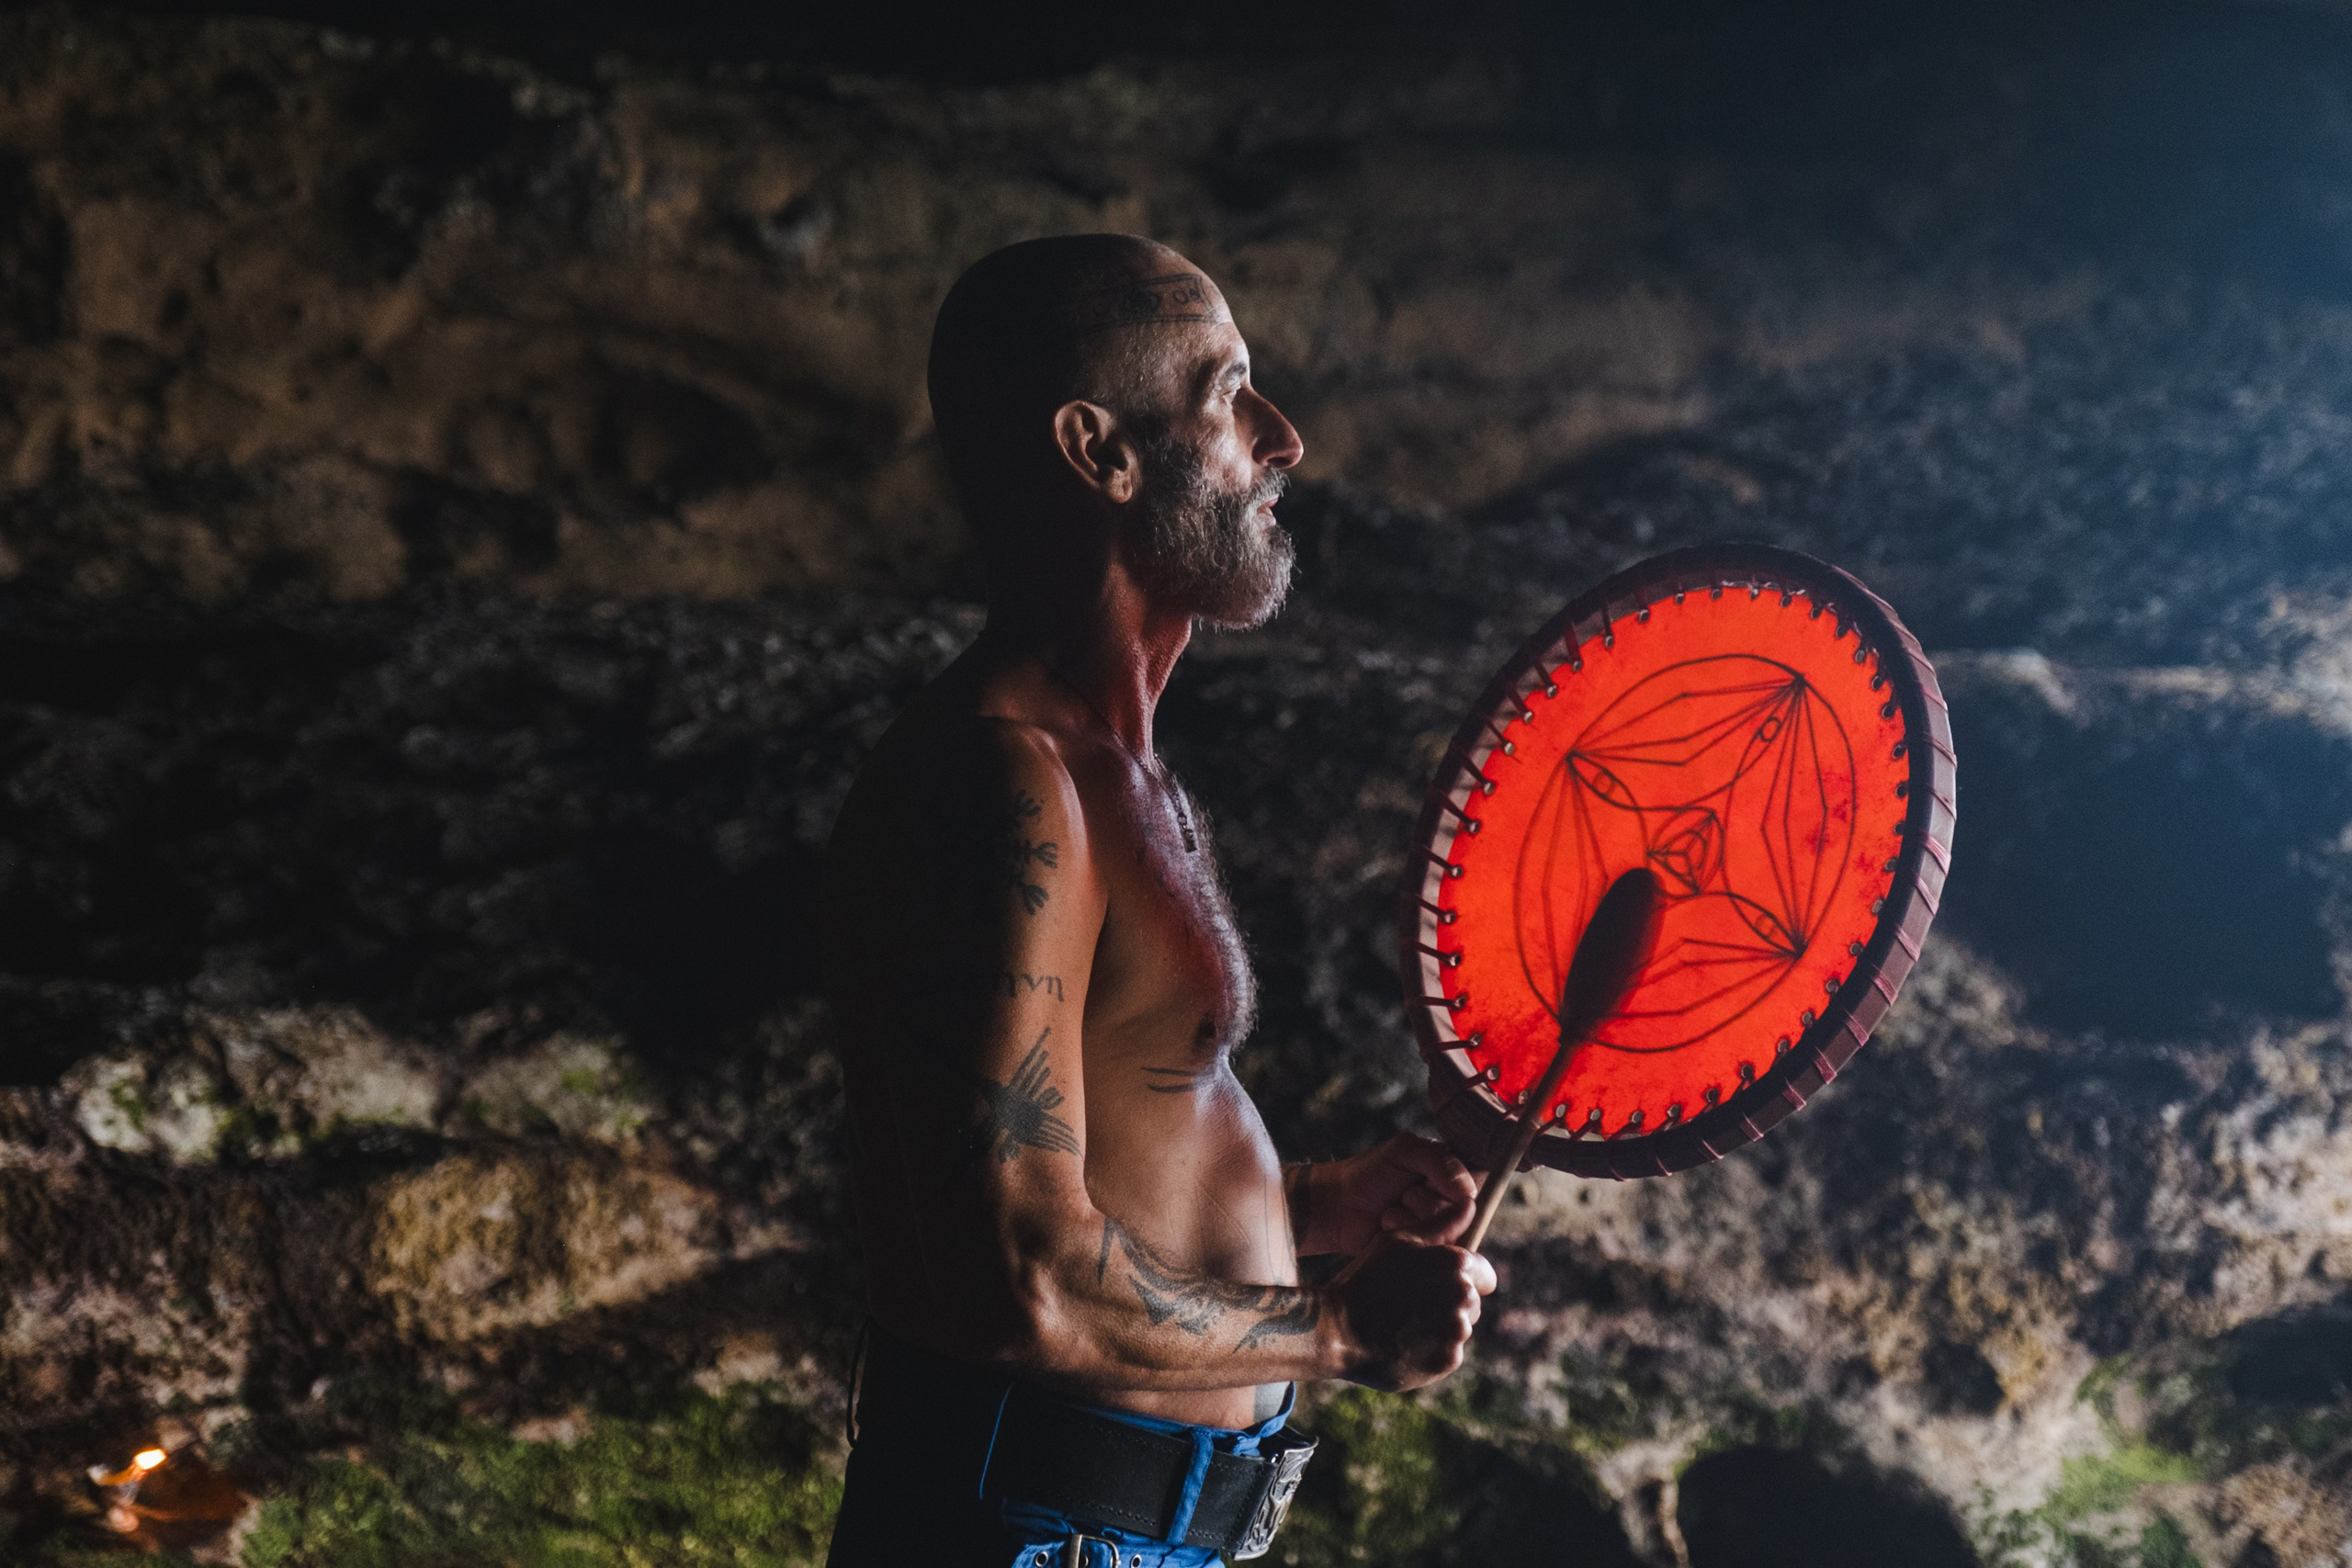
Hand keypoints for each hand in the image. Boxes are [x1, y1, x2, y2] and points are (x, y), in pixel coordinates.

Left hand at [1310, 1134, 1478, 1253]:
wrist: (1337, 1203)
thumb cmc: (1370, 1172)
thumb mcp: (1404, 1150)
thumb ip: (1440, 1161)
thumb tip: (1469, 1193)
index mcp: (1455, 1177)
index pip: (1480, 1184)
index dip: (1455, 1186)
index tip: (1428, 1179)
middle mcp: (1453, 1206)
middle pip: (1463, 1214)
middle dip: (1424, 1201)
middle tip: (1402, 1193)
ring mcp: (1440, 1231)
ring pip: (1445, 1232)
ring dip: (1410, 1218)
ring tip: (1390, 1210)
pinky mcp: (1424, 1253)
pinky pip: (1427, 1249)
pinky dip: (1402, 1234)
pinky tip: (1385, 1226)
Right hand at [1327, 1232, 1495, 1390]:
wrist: (1337, 1330)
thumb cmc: (1368, 1278)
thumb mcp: (1399, 1241)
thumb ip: (1441, 1224)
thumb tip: (1470, 1202)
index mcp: (1457, 1263)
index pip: (1484, 1274)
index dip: (1462, 1277)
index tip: (1437, 1283)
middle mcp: (1464, 1296)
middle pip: (1471, 1302)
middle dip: (1449, 1302)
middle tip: (1411, 1303)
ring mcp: (1457, 1332)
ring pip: (1459, 1329)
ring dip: (1440, 1327)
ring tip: (1403, 1324)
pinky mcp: (1447, 1361)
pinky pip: (1447, 1354)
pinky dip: (1431, 1351)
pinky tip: (1403, 1344)